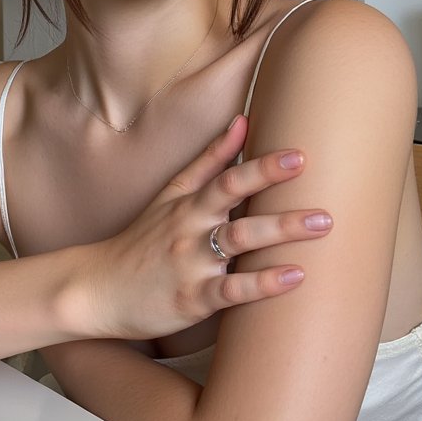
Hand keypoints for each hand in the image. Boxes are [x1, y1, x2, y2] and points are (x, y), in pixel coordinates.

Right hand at [87, 115, 331, 339]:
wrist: (99, 288)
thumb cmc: (142, 240)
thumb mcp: (170, 195)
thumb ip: (209, 161)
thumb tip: (242, 121)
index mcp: (187, 203)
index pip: (226, 176)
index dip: (261, 164)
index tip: (299, 155)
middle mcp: (189, 227)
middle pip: (233, 199)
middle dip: (275, 190)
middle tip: (316, 181)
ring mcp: (190, 263)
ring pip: (237, 240)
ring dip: (280, 231)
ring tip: (322, 225)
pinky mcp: (190, 299)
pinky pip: (230, 289)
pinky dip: (262, 283)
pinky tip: (294, 276)